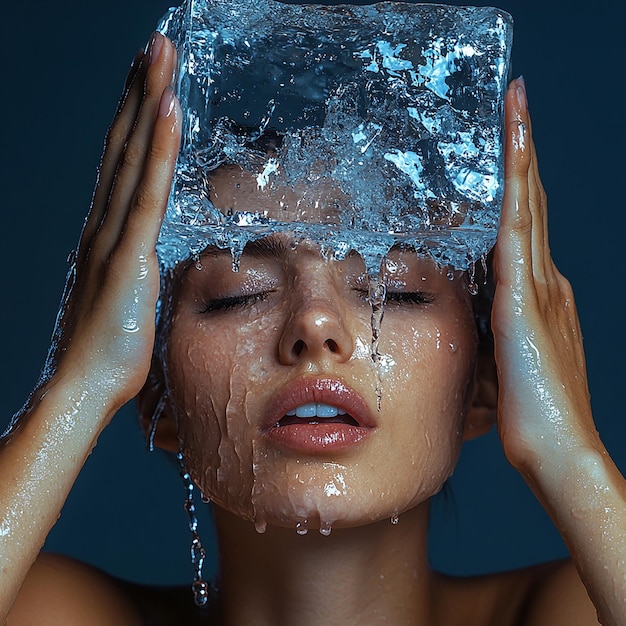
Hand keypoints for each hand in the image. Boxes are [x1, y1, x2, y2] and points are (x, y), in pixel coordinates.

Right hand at [41, 33, 180, 415]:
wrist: (84, 387)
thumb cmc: (109, 351)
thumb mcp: (127, 297)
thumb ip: (134, 267)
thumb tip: (145, 258)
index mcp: (107, 232)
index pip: (124, 162)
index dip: (135, 118)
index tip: (150, 80)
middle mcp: (104, 223)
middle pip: (125, 144)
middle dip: (140, 90)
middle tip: (155, 45)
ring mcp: (113, 236)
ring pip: (134, 156)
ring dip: (148, 100)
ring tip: (161, 54)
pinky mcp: (127, 255)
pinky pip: (147, 194)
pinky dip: (159, 150)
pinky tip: (169, 110)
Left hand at [491, 78, 595, 471]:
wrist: (557, 450)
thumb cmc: (527, 416)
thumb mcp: (499, 365)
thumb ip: (488, 334)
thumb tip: (468, 325)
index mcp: (535, 296)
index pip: (522, 226)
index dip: (516, 183)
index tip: (508, 144)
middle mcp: (544, 282)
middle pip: (529, 202)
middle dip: (522, 151)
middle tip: (516, 101)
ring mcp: (539, 287)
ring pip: (526, 205)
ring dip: (520, 154)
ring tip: (516, 107)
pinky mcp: (525, 300)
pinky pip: (517, 231)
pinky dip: (515, 189)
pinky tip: (514, 153)